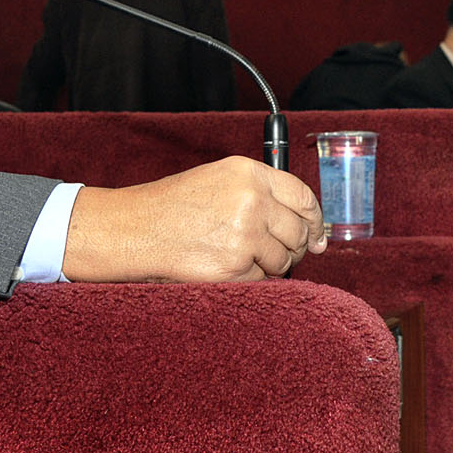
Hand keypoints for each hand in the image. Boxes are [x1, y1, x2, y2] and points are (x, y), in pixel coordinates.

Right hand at [61, 156, 326, 282]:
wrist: (134, 229)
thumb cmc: (173, 206)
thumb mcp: (218, 180)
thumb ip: (260, 193)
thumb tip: (306, 223)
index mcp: (249, 173)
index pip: (303, 197)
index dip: (315, 220)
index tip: (318, 235)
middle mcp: (251, 200)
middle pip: (298, 232)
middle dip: (293, 247)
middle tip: (276, 252)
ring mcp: (244, 235)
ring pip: (283, 260)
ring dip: (268, 265)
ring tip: (238, 257)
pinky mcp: (234, 267)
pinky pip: (261, 280)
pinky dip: (248, 279)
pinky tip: (223, 267)